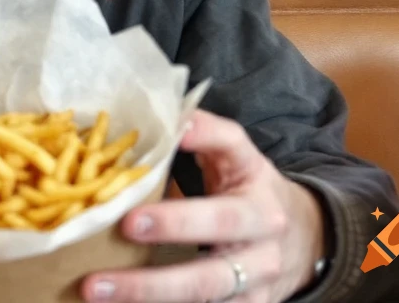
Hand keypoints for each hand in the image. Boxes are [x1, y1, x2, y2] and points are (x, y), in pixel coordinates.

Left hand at [83, 110, 326, 302]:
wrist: (305, 244)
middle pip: (220, 229)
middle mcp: (263, 236)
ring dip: (147, 292)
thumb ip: (203, 135)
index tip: (176, 135)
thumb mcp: (237, 159)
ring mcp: (256, 281)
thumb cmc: (250, 192)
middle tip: (125, 224)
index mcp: (257, 188)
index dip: (206, 139)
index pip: (233, 152)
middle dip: (173, 227)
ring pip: (204, 289)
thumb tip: (163, 113)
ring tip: (94, 287)